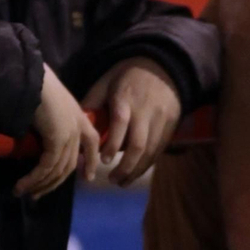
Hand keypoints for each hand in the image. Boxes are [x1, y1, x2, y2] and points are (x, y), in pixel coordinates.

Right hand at [17, 64, 100, 198]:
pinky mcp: (57, 141)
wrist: (31, 77)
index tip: (88, 176)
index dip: (92, 160)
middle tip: (38, 195)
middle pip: (70, 164)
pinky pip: (47, 167)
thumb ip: (52, 119)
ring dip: (39, 184)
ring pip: (58, 170)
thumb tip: (40, 133)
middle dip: (53, 183)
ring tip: (24, 193)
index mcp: (79, 116)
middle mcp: (78, 127)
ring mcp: (69, 135)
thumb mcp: (49, 104)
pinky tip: (23, 186)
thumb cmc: (35, 85)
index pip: (93, 142)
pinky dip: (34, 179)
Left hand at [83, 58, 182, 185]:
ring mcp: (161, 120)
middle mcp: (145, 111)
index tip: (103, 161)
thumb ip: (93, 103)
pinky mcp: (171, 126)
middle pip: (138, 144)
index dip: (112, 145)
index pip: (120, 123)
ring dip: (136, 171)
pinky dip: (147, 164)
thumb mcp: (107, 82)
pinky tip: (135, 173)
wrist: (164, 68)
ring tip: (122, 182)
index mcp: (126, 98)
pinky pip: (159, 150)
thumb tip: (78, 126)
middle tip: (112, 179)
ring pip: (151, 151)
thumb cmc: (128, 76)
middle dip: (125, 166)